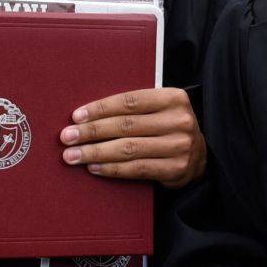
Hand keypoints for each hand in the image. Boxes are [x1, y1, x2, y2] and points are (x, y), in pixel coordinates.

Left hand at [62, 86, 205, 187]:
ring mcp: (179, 146)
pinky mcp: (175, 168)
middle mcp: (179, 120)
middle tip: (66, 137)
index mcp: (173, 98)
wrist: (200, 156)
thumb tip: (86, 115)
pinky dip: (111, 168)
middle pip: (126, 125)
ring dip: (95, 152)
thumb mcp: (159, 109)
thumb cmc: (167, 128)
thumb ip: (133, 109)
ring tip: (72, 155)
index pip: (130, 101)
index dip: (100, 108)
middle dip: (92, 132)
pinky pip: (136, 168)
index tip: (76, 116)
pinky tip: (93, 167)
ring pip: (128, 148)